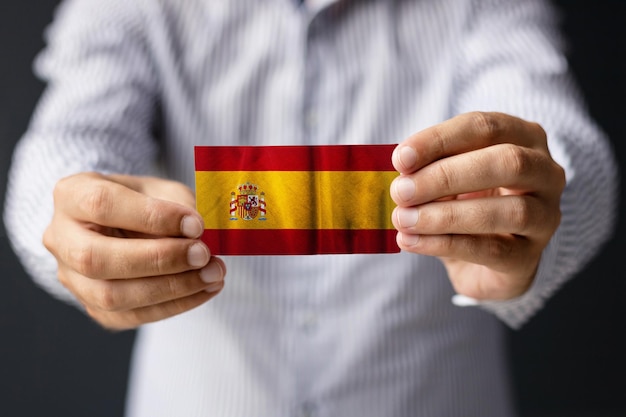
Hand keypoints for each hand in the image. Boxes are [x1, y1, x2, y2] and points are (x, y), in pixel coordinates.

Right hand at [43, 172, 225, 329]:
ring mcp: (72, 278)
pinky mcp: (93, 307)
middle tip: (203, 254)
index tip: (196, 224)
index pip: (102, 205)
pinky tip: (205, 289)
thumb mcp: (160, 189)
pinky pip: (131, 315)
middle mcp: (60, 239)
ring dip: (172, 288)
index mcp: (71, 196)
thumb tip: (200, 236)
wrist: (121, 224)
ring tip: (213, 274)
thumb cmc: (143, 201)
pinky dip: (175, 305)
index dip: (152, 216)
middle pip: (96, 258)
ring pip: (111, 296)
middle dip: (159, 259)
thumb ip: (177, 206)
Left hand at [390, 112, 564, 299]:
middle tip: (402, 191)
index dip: (439, 140)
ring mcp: (545, 217)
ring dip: (446, 215)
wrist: (484, 263)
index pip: (485, 127)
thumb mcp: (445, 178)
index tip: (400, 159)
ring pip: (509, 210)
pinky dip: (445, 244)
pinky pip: (492, 250)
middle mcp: (545, 173)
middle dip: (446, 176)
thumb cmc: (464, 203)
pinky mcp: (529, 257)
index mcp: (524, 137)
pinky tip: (411, 241)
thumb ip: (428, 169)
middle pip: (507, 162)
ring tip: (404, 219)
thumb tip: (400, 170)